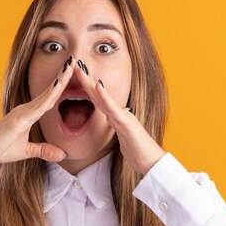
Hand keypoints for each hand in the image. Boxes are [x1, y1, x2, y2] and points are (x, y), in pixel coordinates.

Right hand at [0, 56, 78, 171]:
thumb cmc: (0, 148)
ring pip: (46, 95)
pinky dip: (49, 96)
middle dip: (64, 76)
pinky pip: (38, 107)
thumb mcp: (27, 151)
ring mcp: (22, 112)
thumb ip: (44, 150)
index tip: (73, 74)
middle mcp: (26, 109)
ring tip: (71, 67)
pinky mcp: (18, 120)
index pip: (50, 98)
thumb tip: (62, 154)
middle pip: (50, 91)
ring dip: (60, 81)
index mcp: (28, 113)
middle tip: (76, 60)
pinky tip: (58, 86)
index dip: (62, 85)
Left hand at [72, 60, 165, 175]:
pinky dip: (104, 97)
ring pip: (103, 97)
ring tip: (80, 67)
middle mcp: (119, 113)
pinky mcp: (127, 124)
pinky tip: (97, 86)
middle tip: (73, 62)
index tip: (76, 74)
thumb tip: (113, 117)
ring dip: (90, 82)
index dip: (86, 87)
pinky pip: (113, 109)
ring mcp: (123, 117)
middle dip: (85, 78)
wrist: (152, 163)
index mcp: (116, 117)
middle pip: (98, 94)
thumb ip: (118, 126)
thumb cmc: (138, 152)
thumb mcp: (123, 137)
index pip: (97, 100)